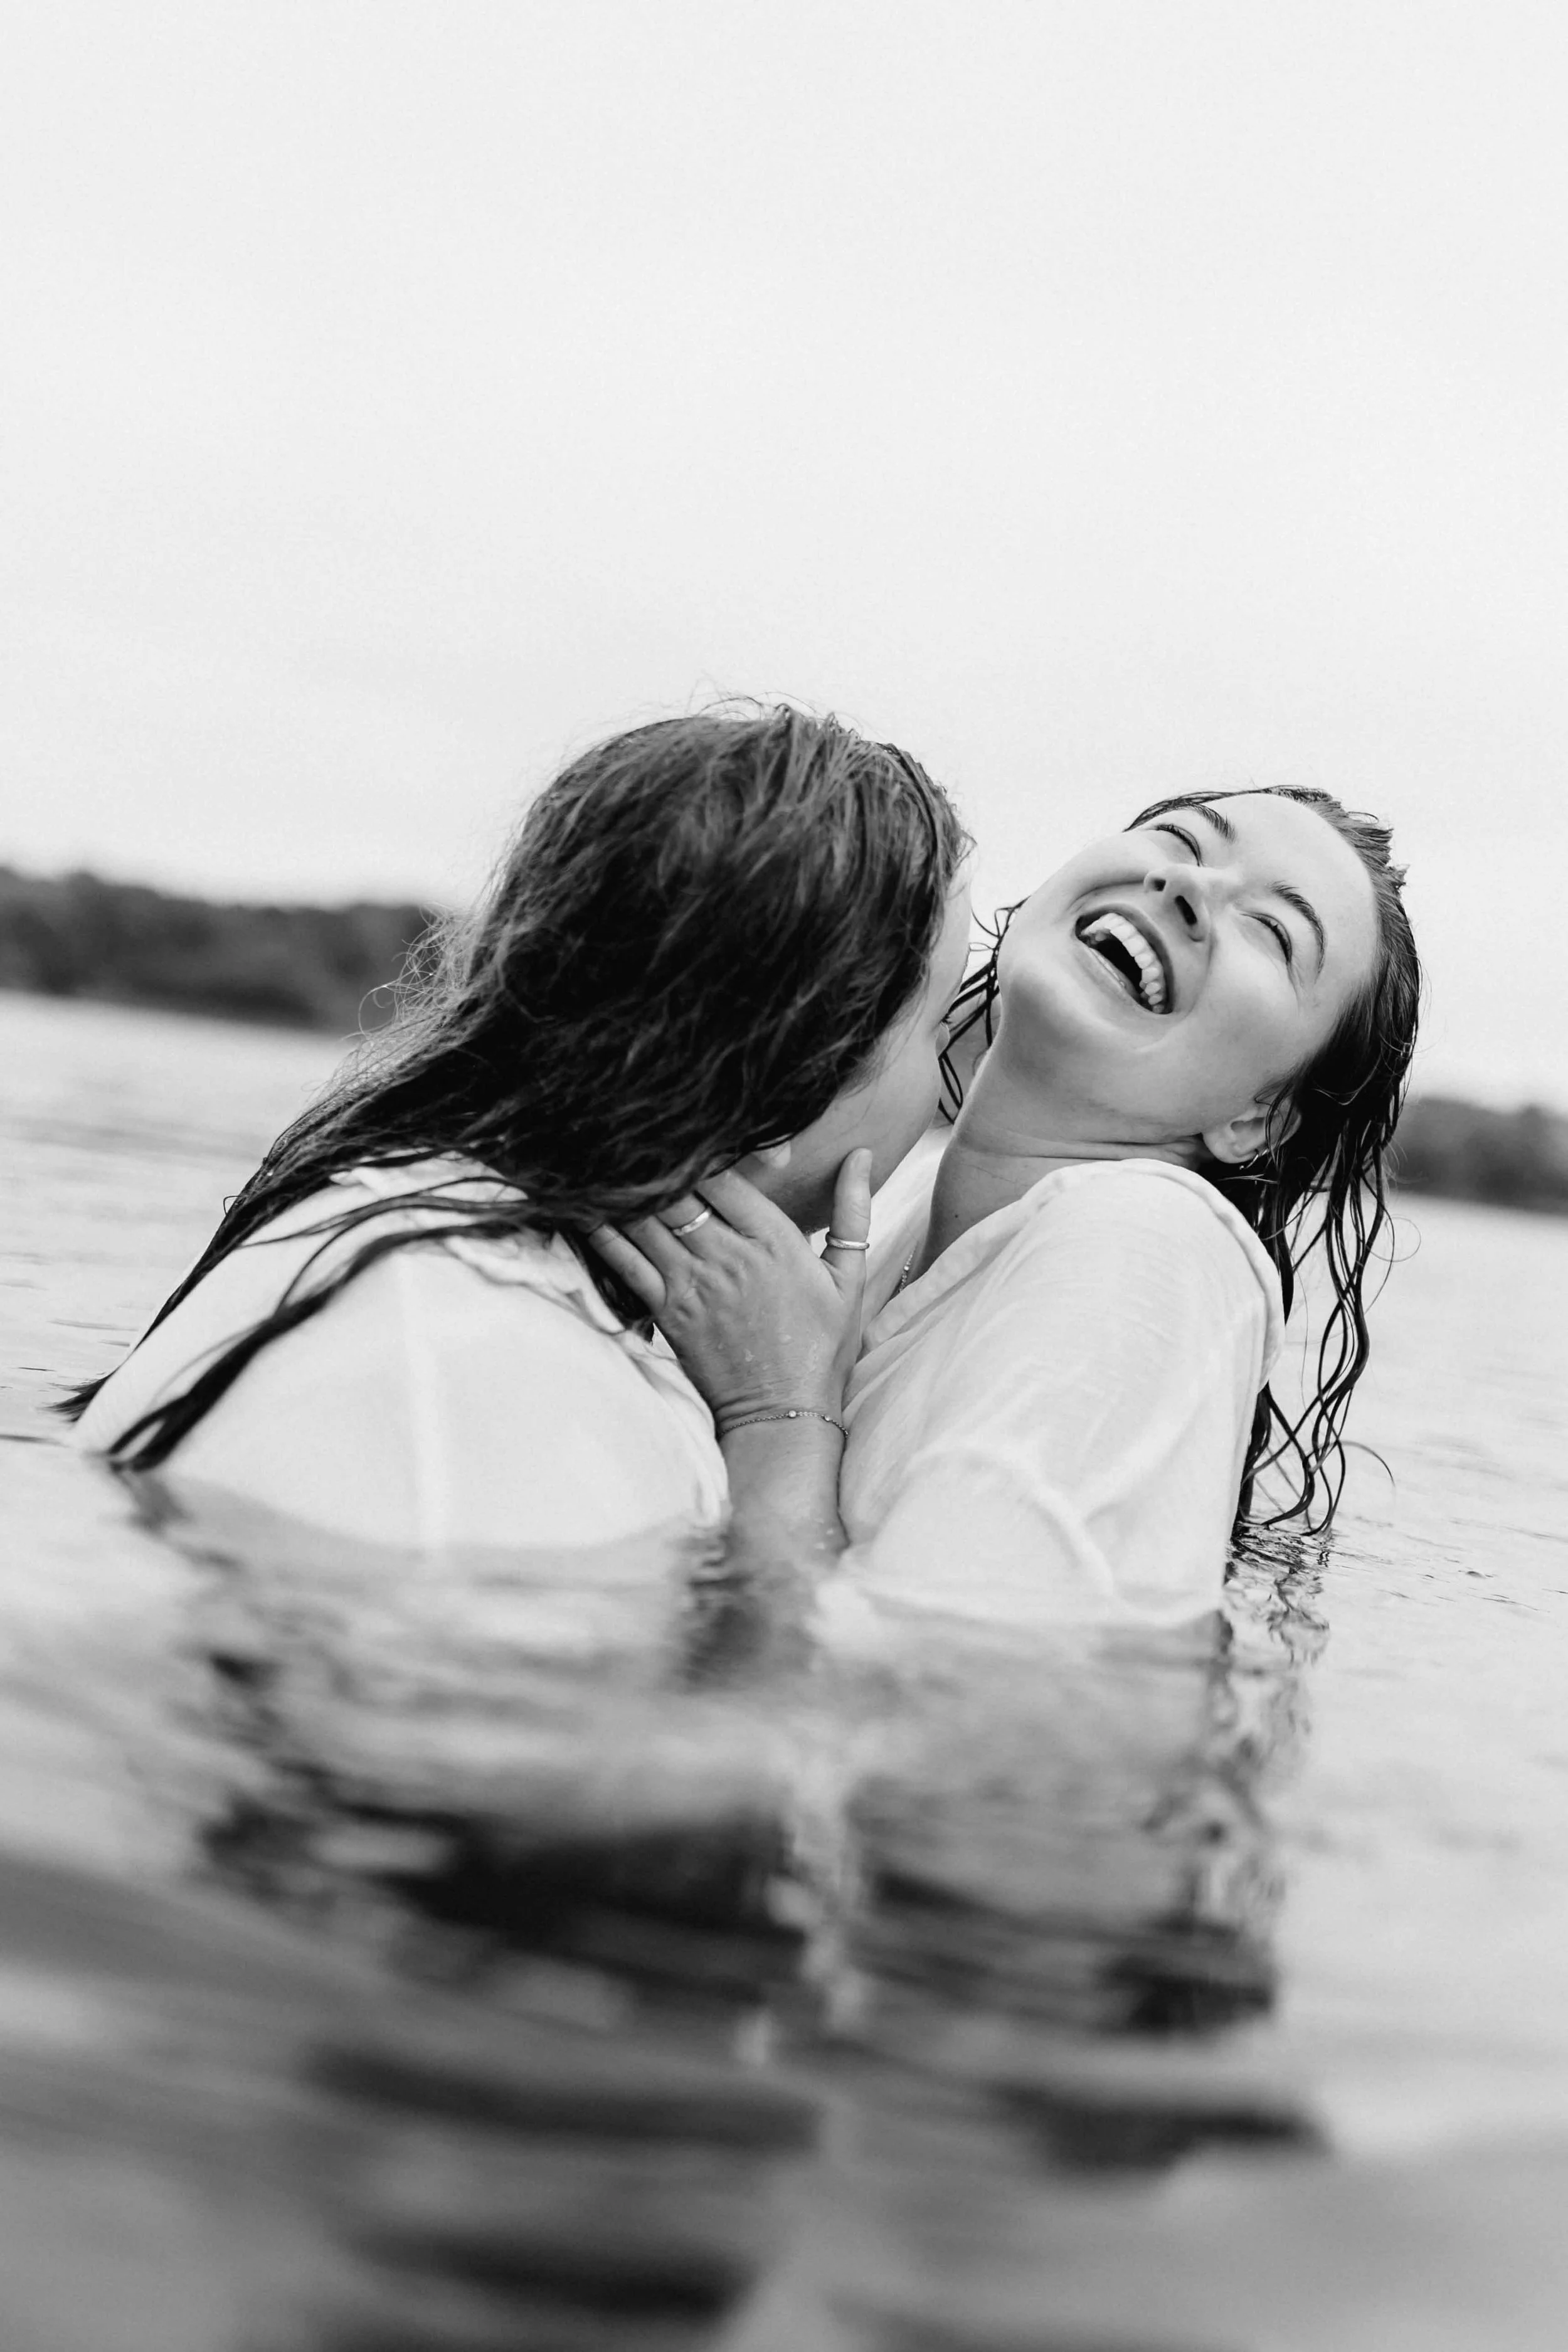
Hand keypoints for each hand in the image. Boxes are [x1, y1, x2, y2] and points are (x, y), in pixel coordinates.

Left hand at [587, 1150, 872, 1427]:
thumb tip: (862, 1155)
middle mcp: (729, 1256)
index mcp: (774, 1240)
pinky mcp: (667, 1311)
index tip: (689, 1125)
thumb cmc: (821, 1346)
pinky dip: (603, 1232)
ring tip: (606, 1154)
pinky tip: (587, 1205)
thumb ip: (853, 1211)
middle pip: (680, 1189)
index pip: (726, 1175)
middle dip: (657, 1159)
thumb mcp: (849, 1278)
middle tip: (636, 1130)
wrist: (782, 1414)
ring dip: (627, 1186)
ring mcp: (693, 1283)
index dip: (704, 1145)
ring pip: (647, 1218)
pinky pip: (625, 1261)